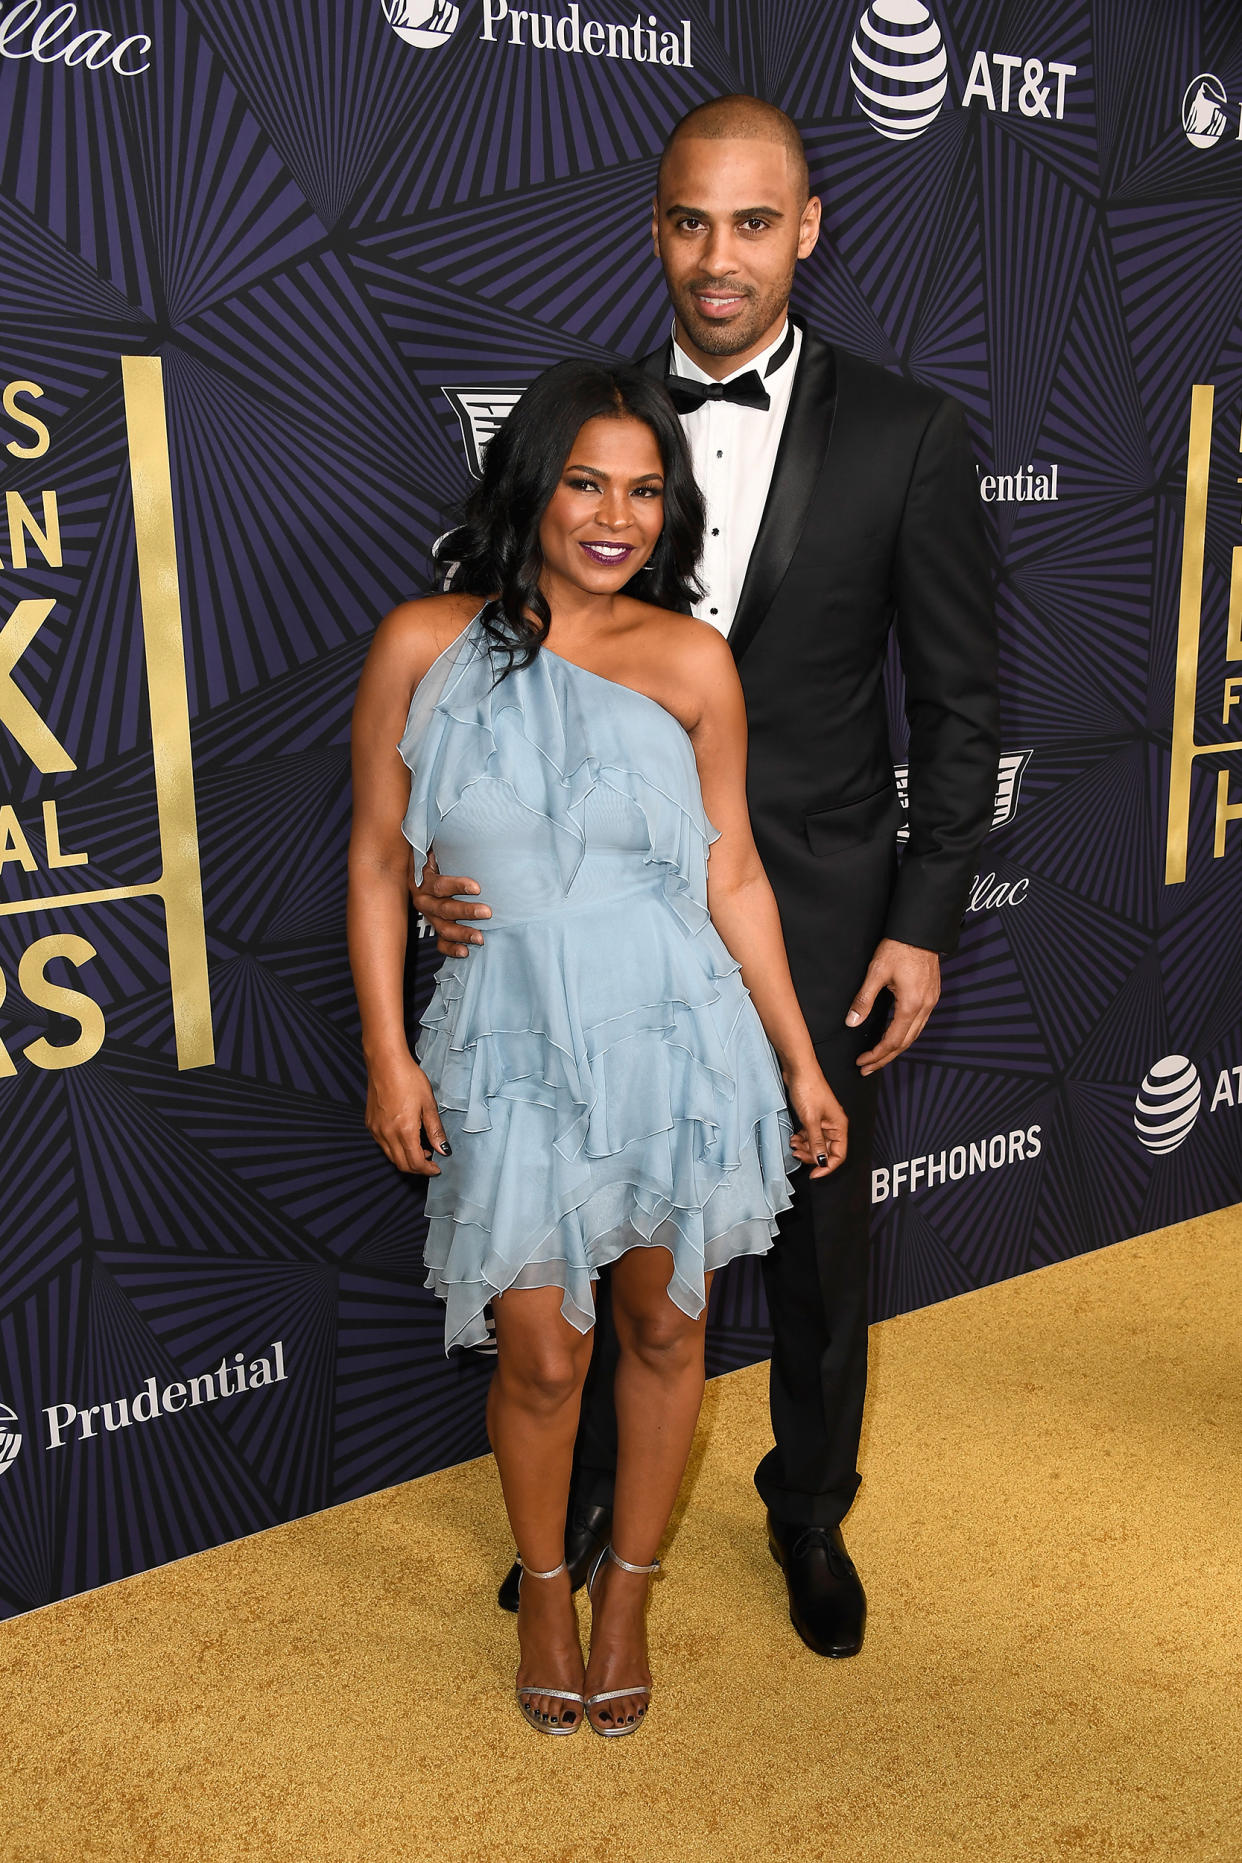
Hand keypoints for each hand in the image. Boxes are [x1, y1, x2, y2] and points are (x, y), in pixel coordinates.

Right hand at [365, 1052, 449, 1175]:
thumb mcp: (428, 1104)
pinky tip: (405, 1138)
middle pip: (401, 1164)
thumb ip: (435, 1130)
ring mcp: (376, 1130)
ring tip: (421, 1149)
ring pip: (391, 1156)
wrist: (385, 1062)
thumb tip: (444, 1150)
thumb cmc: (408, 1079)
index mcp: (404, 1130)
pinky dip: (395, 1149)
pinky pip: (382, 1145)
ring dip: (406, 1159)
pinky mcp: (370, 1124)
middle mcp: (387, 1134)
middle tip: (430, 1161)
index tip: (437, 1168)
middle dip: (417, 1168)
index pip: (415, 1163)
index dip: (428, 1170)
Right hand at [410, 848, 490, 957]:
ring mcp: (429, 915)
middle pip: (444, 908)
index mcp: (422, 879)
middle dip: (466, 911)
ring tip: (481, 938)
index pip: (439, 884)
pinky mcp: (434, 926)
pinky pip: (441, 941)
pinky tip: (465, 952)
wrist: (421, 866)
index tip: (477, 887)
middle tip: (488, 912)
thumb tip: (472, 827)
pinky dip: (451, 948)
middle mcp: (423, 899)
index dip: (457, 886)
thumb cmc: (439, 854)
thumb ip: (449, 844)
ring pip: (444, 927)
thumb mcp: (439, 846)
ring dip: (462, 933)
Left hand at [786, 1068, 847, 1178]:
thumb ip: (816, 1142)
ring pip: (817, 1143)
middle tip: (798, 1155)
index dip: (827, 1167)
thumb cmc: (809, 1088)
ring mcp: (823, 1121)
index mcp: (839, 1126)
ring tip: (794, 1145)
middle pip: (827, 1150)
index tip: (814, 1174)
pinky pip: (810, 1135)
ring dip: (805, 1148)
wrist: (799, 1070)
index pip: (839, 1155)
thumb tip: (821, 1160)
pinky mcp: (813, 1116)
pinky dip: (802, 1139)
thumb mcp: (811, 1120)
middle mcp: (833, 1125)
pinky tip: (794, 1138)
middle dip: (812, 1156)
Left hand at [846, 938, 940, 1074]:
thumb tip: (851, 1022)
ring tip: (878, 1058)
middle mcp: (924, 1007)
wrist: (921, 931)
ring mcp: (930, 1002)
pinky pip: (919, 1024)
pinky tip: (895, 1036)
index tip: (862, 1062)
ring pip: (914, 1035)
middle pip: (905, 1043)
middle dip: (885, 1058)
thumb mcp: (876, 973)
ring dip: (896, 1049)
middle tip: (867, 1068)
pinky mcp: (931, 996)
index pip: (893, 1041)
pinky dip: (906, 1035)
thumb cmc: (899, 947)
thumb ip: (864, 1000)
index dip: (877, 1055)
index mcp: (911, 1005)